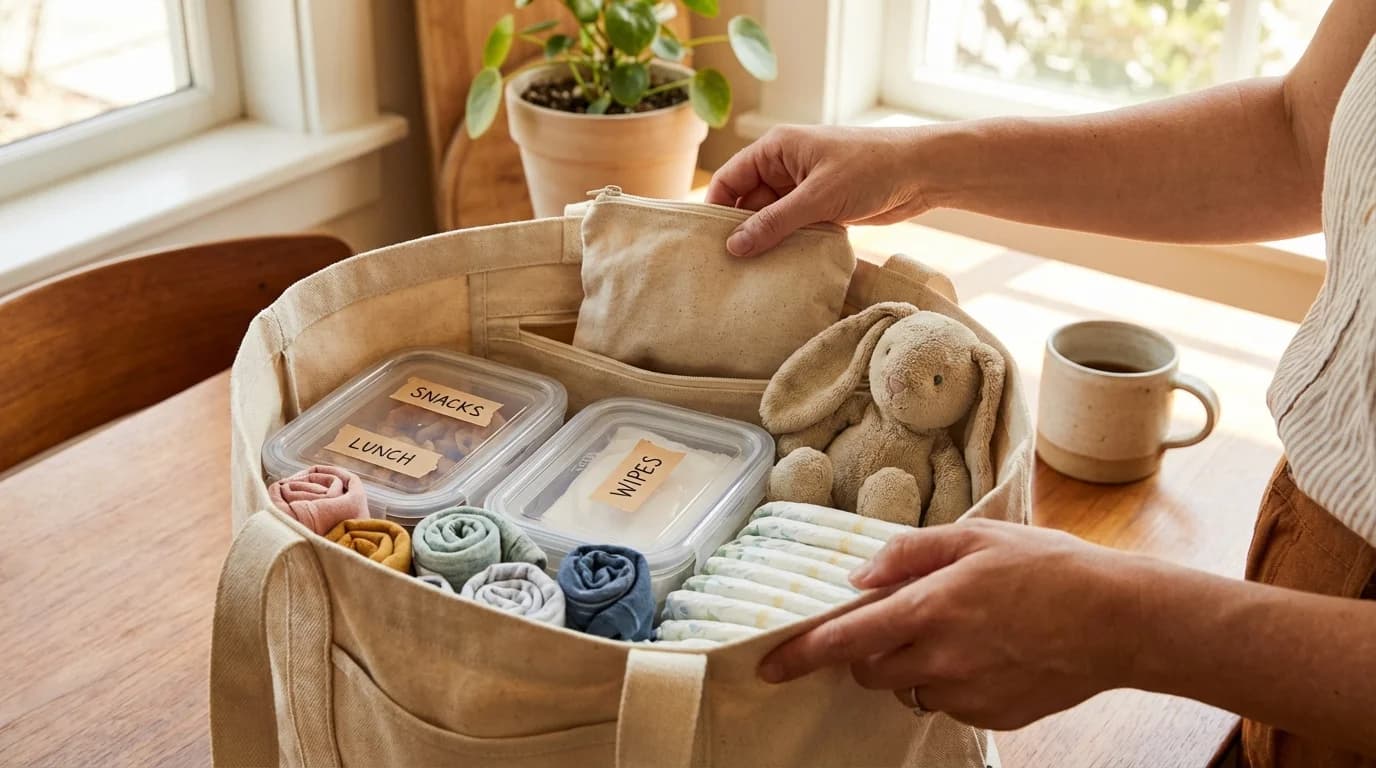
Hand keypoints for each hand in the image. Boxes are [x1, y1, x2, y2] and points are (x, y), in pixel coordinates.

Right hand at [705, 125, 932, 256]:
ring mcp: (805, 188)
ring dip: (767, 242)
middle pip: (749, 202)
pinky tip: (781, 269)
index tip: (707, 242)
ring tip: (752, 274)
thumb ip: (775, 222)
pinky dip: (789, 245)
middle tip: (729, 268)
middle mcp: (786, 166)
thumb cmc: (872, 168)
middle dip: (742, 231)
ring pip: (772, 219)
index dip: (716, 208)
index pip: (731, 178)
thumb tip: (735, 246)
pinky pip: (795, 228)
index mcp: (777, 149)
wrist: (923, 172)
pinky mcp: (823, 207)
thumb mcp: (818, 197)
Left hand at [757, 519, 1148, 729]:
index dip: (799, 654)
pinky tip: (989, 654)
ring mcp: (967, 694)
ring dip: (913, 666)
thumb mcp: (976, 538)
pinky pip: (949, 703)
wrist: (1119, 621)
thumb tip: (861, 577)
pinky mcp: (993, 716)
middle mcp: (940, 660)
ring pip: (909, 688)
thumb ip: (908, 554)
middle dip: (868, 650)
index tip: (769, 665)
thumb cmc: (1051, 569)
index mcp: (929, 610)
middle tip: (902, 620)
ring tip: (961, 632)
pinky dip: (953, 682)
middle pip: (869, 671)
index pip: (843, 641)